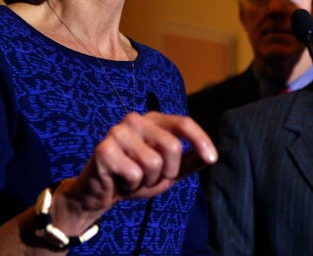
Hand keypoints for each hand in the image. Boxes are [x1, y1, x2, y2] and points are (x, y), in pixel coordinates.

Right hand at [53, 113, 216, 227]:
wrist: (100, 192)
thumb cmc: (135, 177)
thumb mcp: (167, 171)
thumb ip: (189, 162)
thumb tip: (212, 156)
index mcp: (153, 120)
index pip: (183, 123)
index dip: (200, 140)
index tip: (212, 158)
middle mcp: (135, 120)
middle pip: (172, 147)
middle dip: (167, 172)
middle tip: (149, 176)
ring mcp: (118, 132)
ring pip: (153, 163)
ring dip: (146, 181)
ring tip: (132, 178)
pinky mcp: (104, 149)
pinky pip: (134, 174)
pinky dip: (131, 185)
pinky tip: (119, 180)